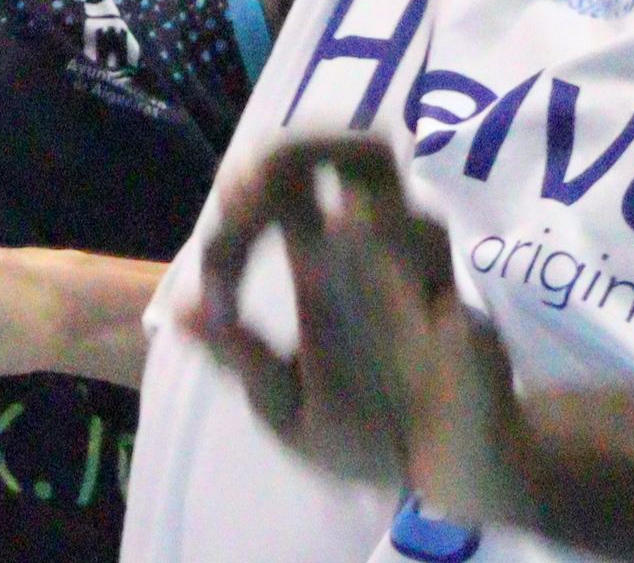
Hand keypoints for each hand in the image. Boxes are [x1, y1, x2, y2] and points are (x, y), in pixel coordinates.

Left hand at [179, 136, 537, 528]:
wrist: (452, 485)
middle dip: (287, 150)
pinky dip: (383, 226)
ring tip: (272, 198)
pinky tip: (341, 225)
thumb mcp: (289, 409)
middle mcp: (366, 245)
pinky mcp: (456, 298)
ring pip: (379, 171)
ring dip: (325, 163)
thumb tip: (178, 315)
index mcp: (322, 261)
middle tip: (242, 193)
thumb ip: (242, 361)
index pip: (276, 195)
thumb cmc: (373, 434)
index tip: (214, 289)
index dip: (235, 219)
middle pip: (335, 149)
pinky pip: (425, 245)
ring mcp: (413, 262)